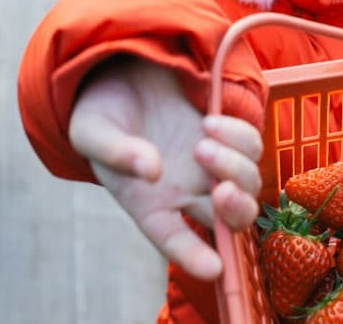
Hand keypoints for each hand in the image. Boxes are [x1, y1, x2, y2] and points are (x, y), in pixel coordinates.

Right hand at [68, 58, 262, 279]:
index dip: (195, 258)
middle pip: (229, 219)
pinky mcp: (227, 136)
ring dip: (235, 168)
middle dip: (236, 211)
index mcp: (148, 204)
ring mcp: (210, 165)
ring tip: (202, 140)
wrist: (121, 74)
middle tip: (221, 190)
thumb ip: (116, 153)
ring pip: (248, 184)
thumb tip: (153, 170)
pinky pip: (252, 147)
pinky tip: (210, 122)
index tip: (214, 268)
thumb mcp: (90, 131)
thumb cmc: (101, 112)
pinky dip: (240, 137)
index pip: (175, 240)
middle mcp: (185, 192)